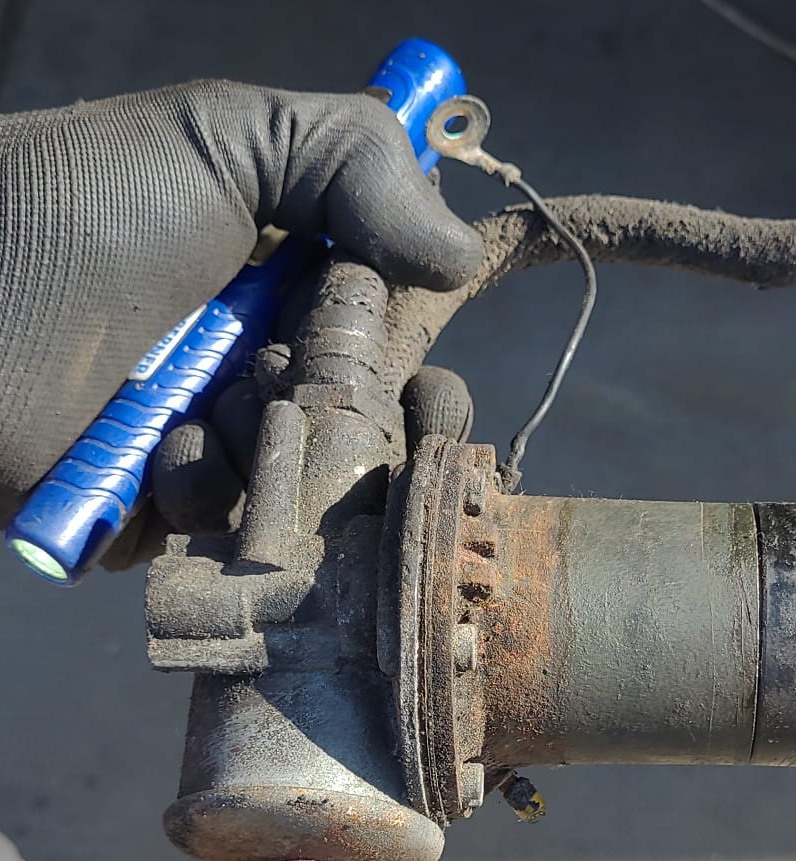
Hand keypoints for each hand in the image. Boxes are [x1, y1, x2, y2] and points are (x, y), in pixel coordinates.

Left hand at [0, 80, 481, 557]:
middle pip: (359, 423)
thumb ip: (358, 157)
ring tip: (189, 416)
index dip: (399, 345)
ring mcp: (209, 439)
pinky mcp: (158, 509)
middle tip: (266, 374)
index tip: (381, 339)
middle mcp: (256, 363)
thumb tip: (459, 252)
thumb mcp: (224, 139)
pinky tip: (150, 464)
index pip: (390, 331)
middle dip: (326, 409)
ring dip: (254, 456)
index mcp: (284, 284)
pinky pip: (223, 532)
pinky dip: (195, 500)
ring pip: (296, 486)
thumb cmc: (82, 214)